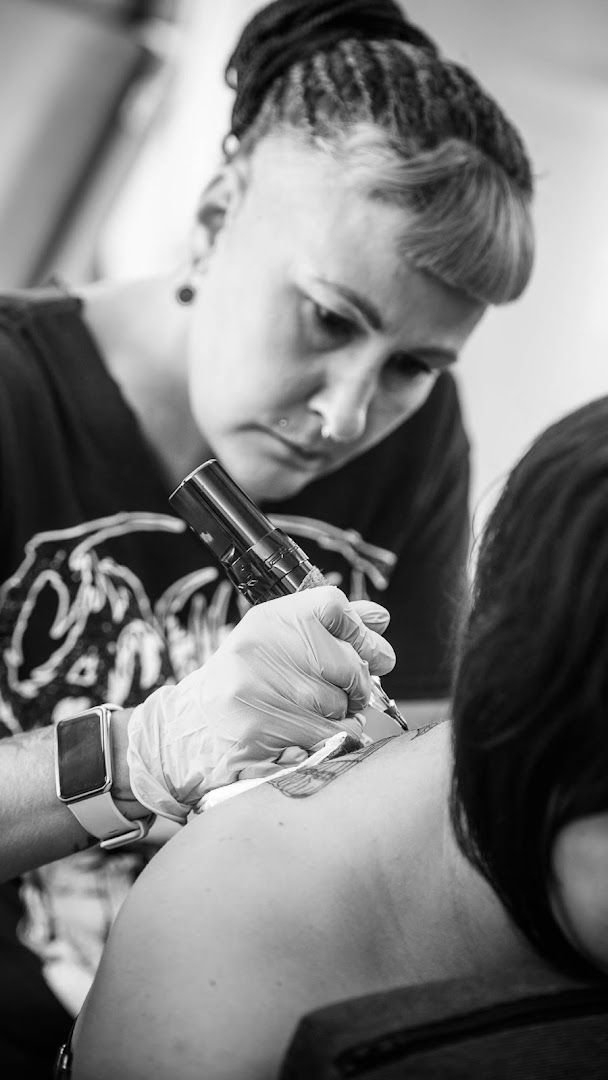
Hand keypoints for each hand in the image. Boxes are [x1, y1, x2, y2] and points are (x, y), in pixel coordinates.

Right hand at [126, 586, 394, 822]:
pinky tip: (310, 736)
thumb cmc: (246, 682)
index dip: (362, 632)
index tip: (377, 655)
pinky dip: (330, 741)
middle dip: (359, 686)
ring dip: (343, 717)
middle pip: (346, 664)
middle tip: (352, 696)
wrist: (192, 730)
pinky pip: (322, 737)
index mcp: (268, 620)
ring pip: (338, 705)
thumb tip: (380, 618)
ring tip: (317, 715)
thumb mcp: (280, 642)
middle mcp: (260, 647)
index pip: (331, 604)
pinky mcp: (259, 728)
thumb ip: (331, 628)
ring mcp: (257, 688)